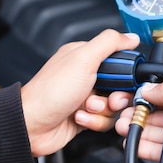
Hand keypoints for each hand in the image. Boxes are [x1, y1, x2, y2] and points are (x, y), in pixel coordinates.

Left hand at [21, 29, 139, 156]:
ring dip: (103, 110)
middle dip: (116, 96)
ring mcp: (86, 97)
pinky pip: (105, 120)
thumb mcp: (84, 59)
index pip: (120, 60)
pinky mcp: (86, 116)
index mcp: (86, 57)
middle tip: (107, 98)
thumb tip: (131, 36)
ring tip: (86, 108)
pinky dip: (95, 121)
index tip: (122, 80)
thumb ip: (110, 43)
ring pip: (115, 106)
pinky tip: (80, 117)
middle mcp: (87, 76)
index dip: (126, 72)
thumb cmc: (50, 92)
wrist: (32, 125)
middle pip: (121, 86)